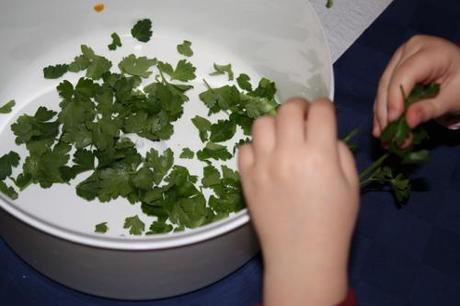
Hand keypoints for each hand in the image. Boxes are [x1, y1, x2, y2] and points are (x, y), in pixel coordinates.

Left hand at [238, 98, 358, 305]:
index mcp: (319, 154)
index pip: (319, 110)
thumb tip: (325, 134)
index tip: (324, 114)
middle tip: (303, 118)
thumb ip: (340, 152)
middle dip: (299, 107)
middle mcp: (288, 153)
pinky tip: (266, 158)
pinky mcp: (246, 178)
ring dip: (275, 124)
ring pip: (262, 122)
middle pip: (288, 109)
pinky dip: (256, 147)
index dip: (324, 107)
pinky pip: (244, 148)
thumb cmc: (333, 223)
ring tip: (282, 137)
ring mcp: (262, 165)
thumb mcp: (351, 185)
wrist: (301, 256)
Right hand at [373, 35, 459, 136]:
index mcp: (428, 50)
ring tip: (383, 136)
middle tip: (387, 135)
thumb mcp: (453, 98)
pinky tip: (381, 128)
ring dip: (381, 114)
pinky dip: (383, 111)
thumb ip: (430, 108)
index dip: (395, 98)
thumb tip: (408, 121)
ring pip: (382, 89)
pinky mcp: (395, 70)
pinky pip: (384, 92)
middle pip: (389, 82)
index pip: (404, 75)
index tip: (393, 121)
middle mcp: (409, 50)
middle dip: (386, 110)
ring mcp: (399, 59)